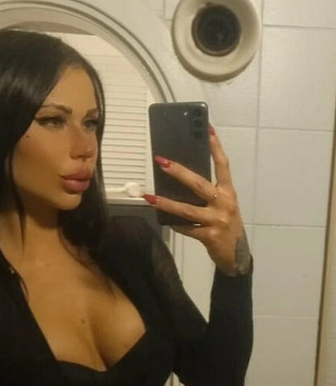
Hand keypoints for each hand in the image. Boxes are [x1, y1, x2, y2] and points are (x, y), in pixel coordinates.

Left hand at [143, 128, 251, 275]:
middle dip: (179, 172)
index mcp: (228, 192)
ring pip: (187, 209)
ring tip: (149, 197)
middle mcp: (224, 203)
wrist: (237, 255)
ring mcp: (217, 219)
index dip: (215, 147)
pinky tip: (166, 222)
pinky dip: (176, 225)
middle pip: (199, 183)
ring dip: (166, 203)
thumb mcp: (222, 207)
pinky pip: (187, 228)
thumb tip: (181, 181)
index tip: (207, 129)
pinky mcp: (209, 235)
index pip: (223, 165)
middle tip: (161, 162)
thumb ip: (208, 195)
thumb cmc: (226, 226)